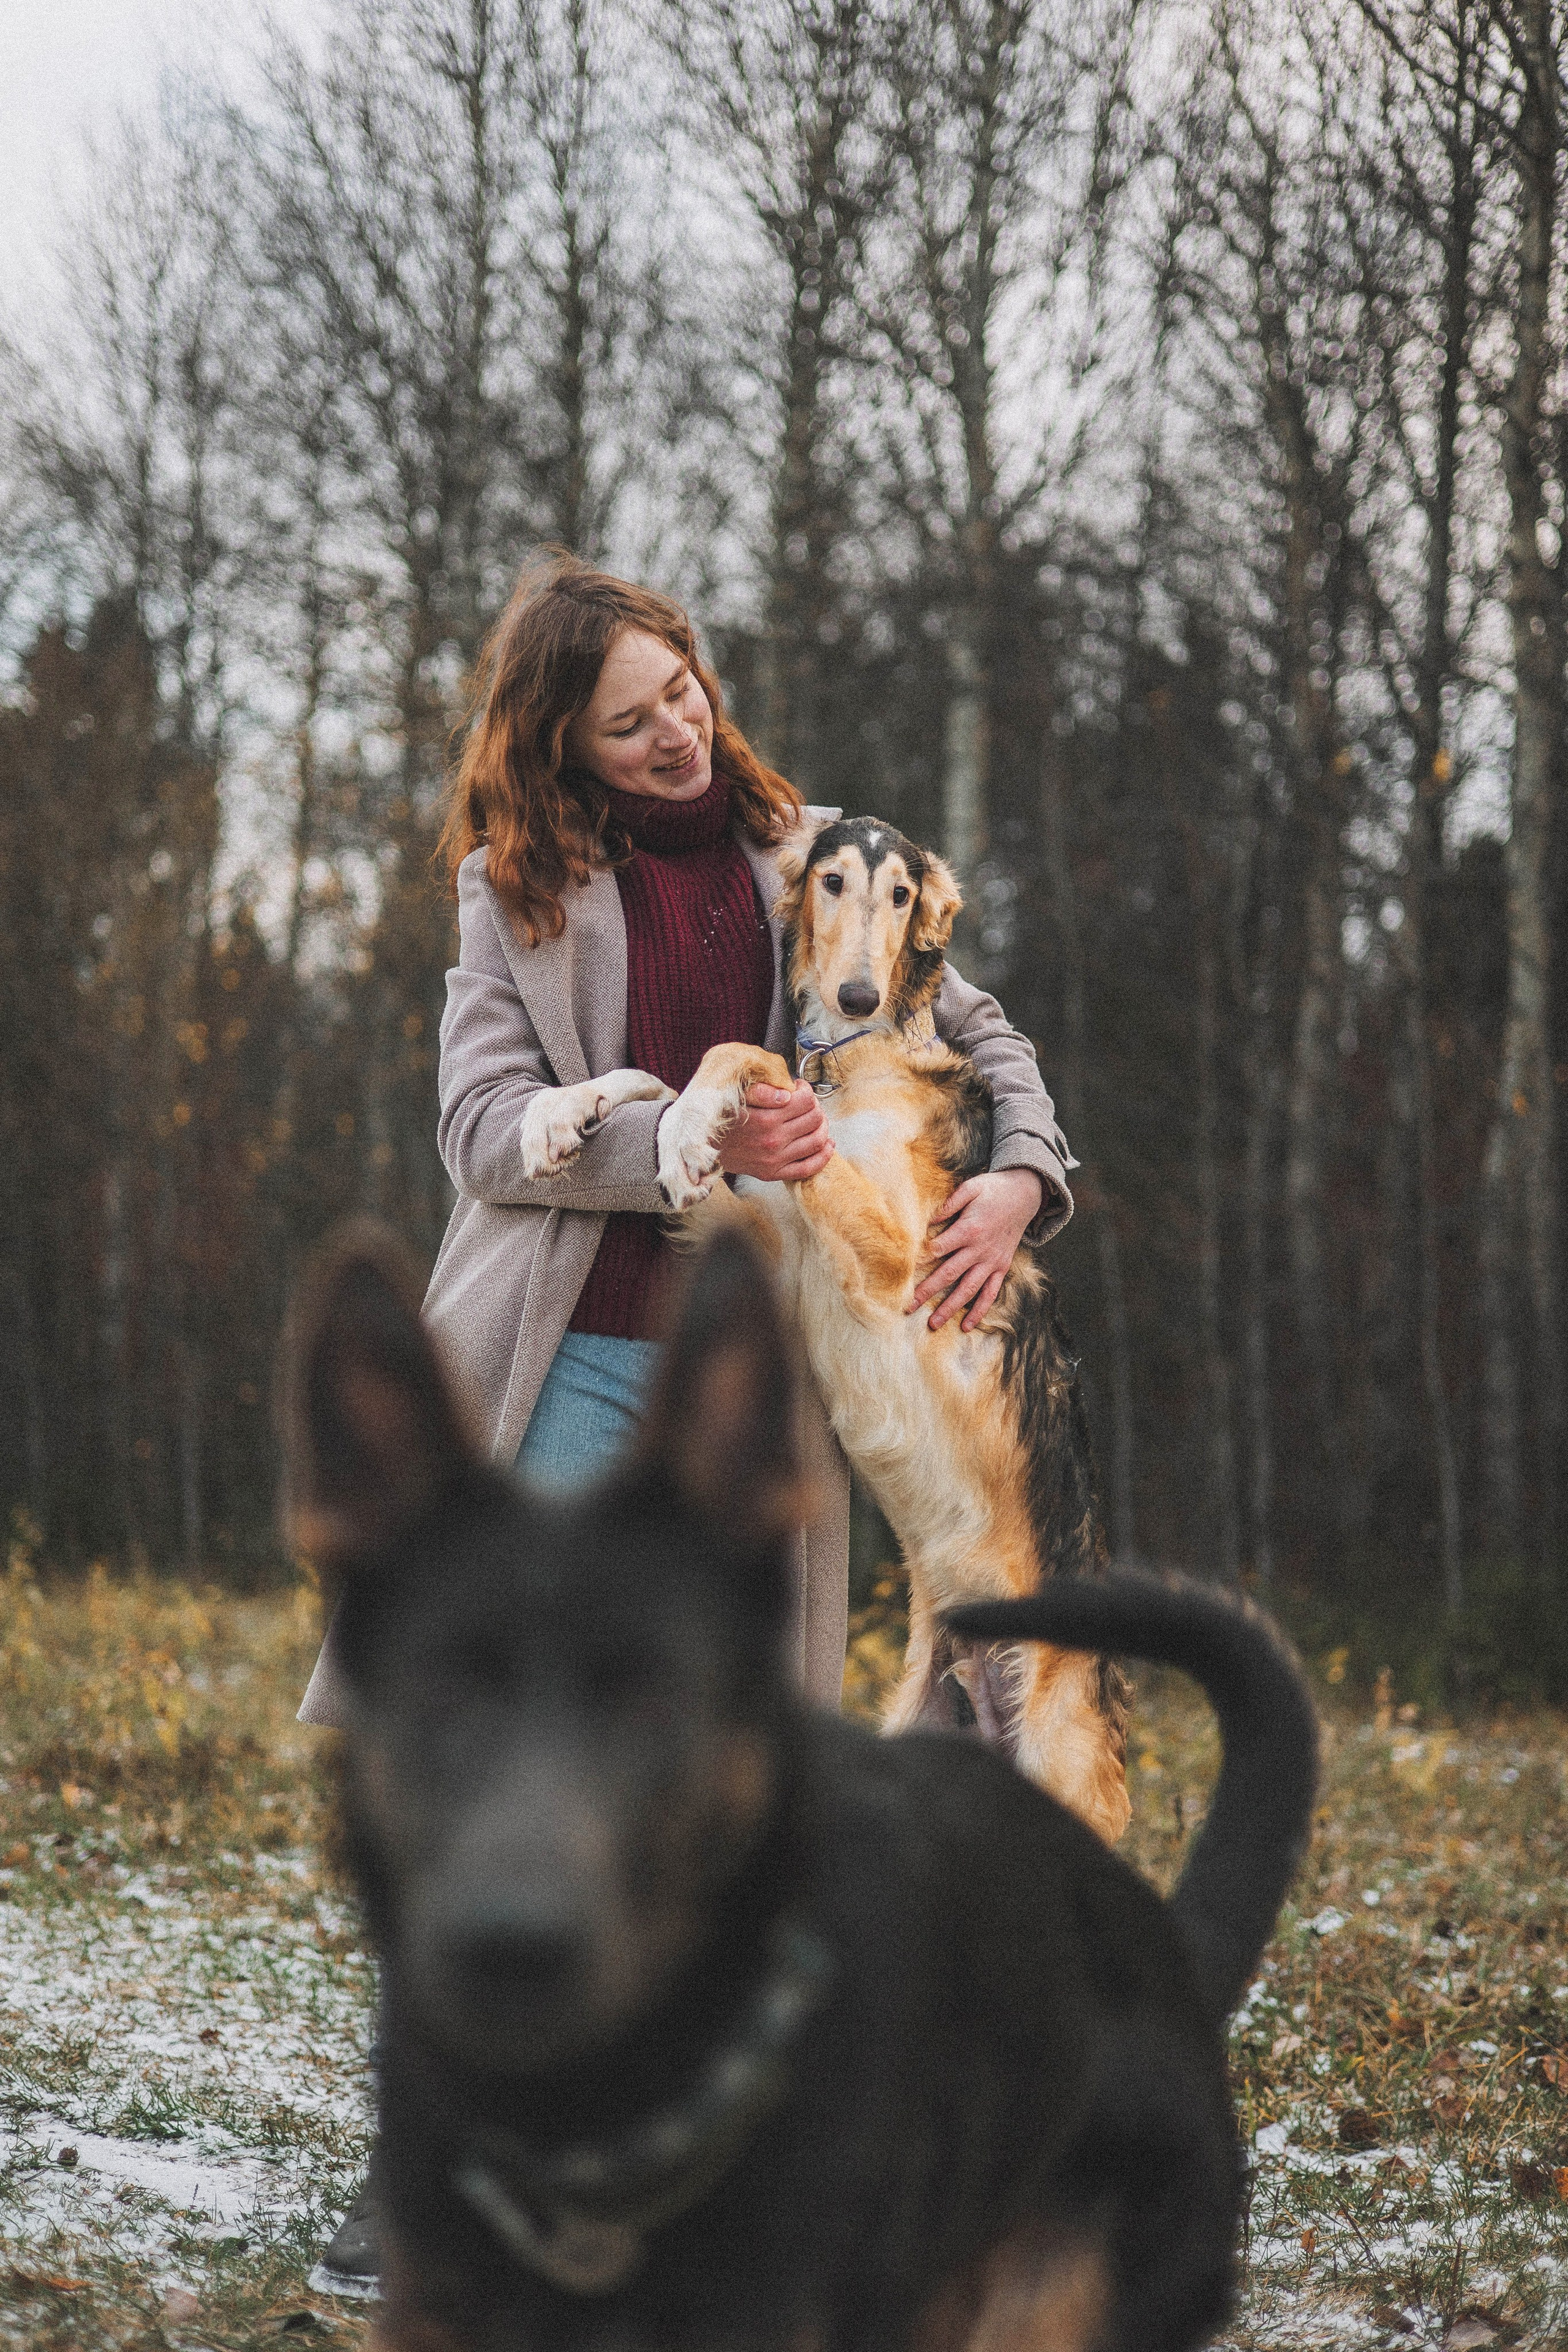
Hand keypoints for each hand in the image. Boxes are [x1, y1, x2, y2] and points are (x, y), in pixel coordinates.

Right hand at [719, 1081, 834, 1182]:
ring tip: (816, 1120)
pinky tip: (827, 1145)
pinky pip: (809, 1168)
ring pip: (817, 1141)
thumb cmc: (723, 1118)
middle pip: (815, 1118)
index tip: (799, 1089)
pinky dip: (824, 1156)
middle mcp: (773, 1140)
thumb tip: (788, 1093)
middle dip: (815, 1107)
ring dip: (823, 1127)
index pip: (805, 1100)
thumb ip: (763, 1091)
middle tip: (807, 1103)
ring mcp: (775, 1159)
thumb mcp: (737, 1096)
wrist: (704, 1147)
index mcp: (766, 1118)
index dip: (806, 1091)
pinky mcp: (773, 1173)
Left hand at [908, 1168, 1043, 1331]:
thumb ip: (948, 1203)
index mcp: (969, 1229)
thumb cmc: (993, 1189)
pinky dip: (979, 1310)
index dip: (919, 1260)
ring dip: (950, 1307)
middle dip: (927, 1292)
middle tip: (907, 1307)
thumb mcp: (971, 1188)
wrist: (1026, 1194)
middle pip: (948, 1274)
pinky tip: (966, 1325)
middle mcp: (980, 1249)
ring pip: (968, 1289)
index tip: (901, 1272)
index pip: (938, 1249)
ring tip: (933, 1324)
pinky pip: (990, 1293)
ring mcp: (992, 1261)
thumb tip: (926, 1219)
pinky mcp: (1001, 1267)